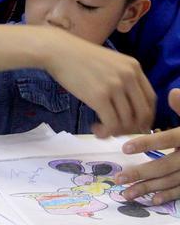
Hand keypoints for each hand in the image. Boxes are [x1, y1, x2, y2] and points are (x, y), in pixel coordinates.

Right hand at [43, 31, 154, 136]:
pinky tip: (95, 129)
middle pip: (142, 113)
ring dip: (115, 131)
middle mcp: (129, 76)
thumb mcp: (109, 62)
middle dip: (131, 127)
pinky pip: (111, 124)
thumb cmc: (78, 56)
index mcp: (133, 67)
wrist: (57, 50)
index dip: (145, 116)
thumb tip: (128, 105)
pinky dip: (105, 132)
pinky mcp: (99, 97)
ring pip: (126, 121)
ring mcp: (115, 86)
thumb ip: (123, 78)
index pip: (150, 99)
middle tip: (117, 130)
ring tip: (101, 128)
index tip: (133, 124)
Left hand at [115, 89, 179, 203]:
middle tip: (118, 178)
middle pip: (165, 166)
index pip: (167, 139)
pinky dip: (168, 196)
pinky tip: (151, 200)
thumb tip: (173, 92)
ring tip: (126, 193)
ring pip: (170, 181)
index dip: (146, 143)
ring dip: (148, 188)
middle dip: (141, 173)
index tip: (124, 147)